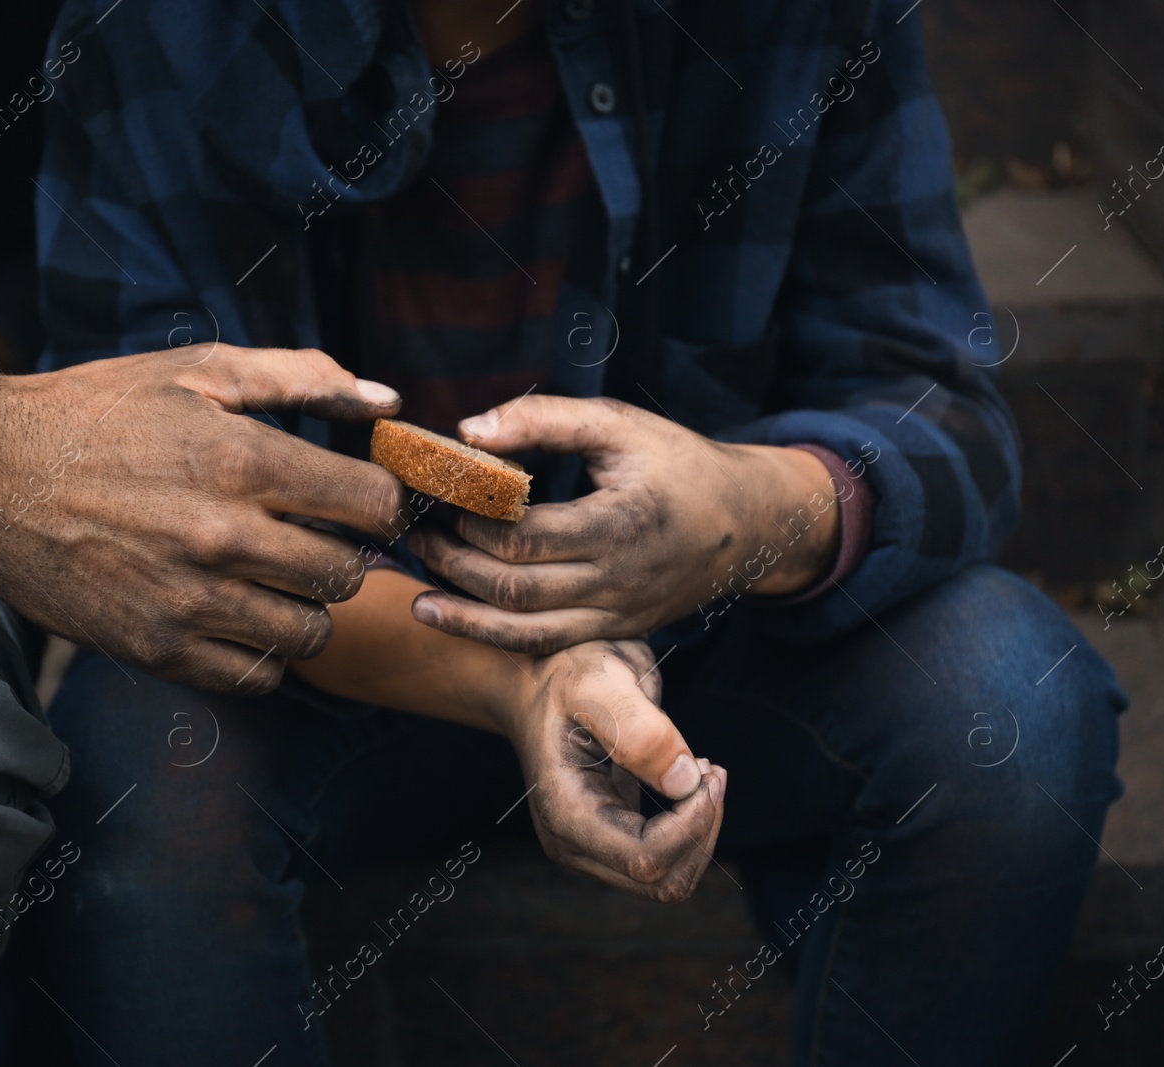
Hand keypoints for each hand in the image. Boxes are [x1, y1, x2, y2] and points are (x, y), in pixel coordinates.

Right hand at [0, 345, 408, 692]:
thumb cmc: (97, 414)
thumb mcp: (196, 373)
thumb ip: (301, 378)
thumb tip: (386, 401)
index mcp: (243, 460)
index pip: (374, 505)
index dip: (379, 501)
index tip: (356, 499)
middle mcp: (224, 538)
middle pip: (349, 574)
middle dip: (343, 553)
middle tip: (311, 536)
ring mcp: (190, 602)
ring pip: (310, 633)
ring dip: (306, 607)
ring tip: (275, 577)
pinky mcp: (157, 651)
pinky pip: (257, 677)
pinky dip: (263, 652)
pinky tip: (240, 614)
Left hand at [408, 396, 839, 653]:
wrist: (747, 524)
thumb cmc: (677, 463)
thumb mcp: (617, 424)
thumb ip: (543, 420)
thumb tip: (468, 430)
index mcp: (618, 523)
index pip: (522, 537)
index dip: (468, 521)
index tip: (436, 496)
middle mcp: (617, 579)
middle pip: (512, 587)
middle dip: (452, 563)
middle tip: (416, 535)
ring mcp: (617, 614)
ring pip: (523, 630)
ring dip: (463, 613)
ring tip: (419, 590)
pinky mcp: (615, 632)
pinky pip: (546, 645)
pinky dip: (495, 636)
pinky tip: (457, 619)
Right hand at [489, 639, 725, 900]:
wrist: (537, 678)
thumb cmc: (567, 673)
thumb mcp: (600, 681)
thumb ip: (639, 729)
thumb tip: (684, 783)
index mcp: (565, 811)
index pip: (646, 860)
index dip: (691, 825)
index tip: (705, 768)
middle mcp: (571, 842)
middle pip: (663, 882)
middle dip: (702, 830)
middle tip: (710, 769)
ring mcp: (588, 847)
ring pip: (669, 881)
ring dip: (701, 831)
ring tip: (703, 773)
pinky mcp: (608, 840)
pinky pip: (665, 861)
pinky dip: (691, 829)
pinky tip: (687, 779)